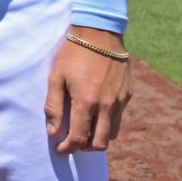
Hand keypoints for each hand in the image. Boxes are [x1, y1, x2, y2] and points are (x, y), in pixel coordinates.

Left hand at [44, 26, 131, 153]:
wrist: (99, 32)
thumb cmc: (72, 52)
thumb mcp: (56, 76)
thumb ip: (54, 105)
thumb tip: (53, 131)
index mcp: (86, 101)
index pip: (79, 137)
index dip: (68, 147)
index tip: (61, 148)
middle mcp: (106, 105)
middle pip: (100, 142)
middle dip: (85, 147)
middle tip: (73, 141)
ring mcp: (120, 100)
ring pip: (112, 133)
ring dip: (98, 136)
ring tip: (85, 129)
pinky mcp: (128, 94)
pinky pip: (119, 116)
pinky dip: (108, 121)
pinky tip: (96, 112)